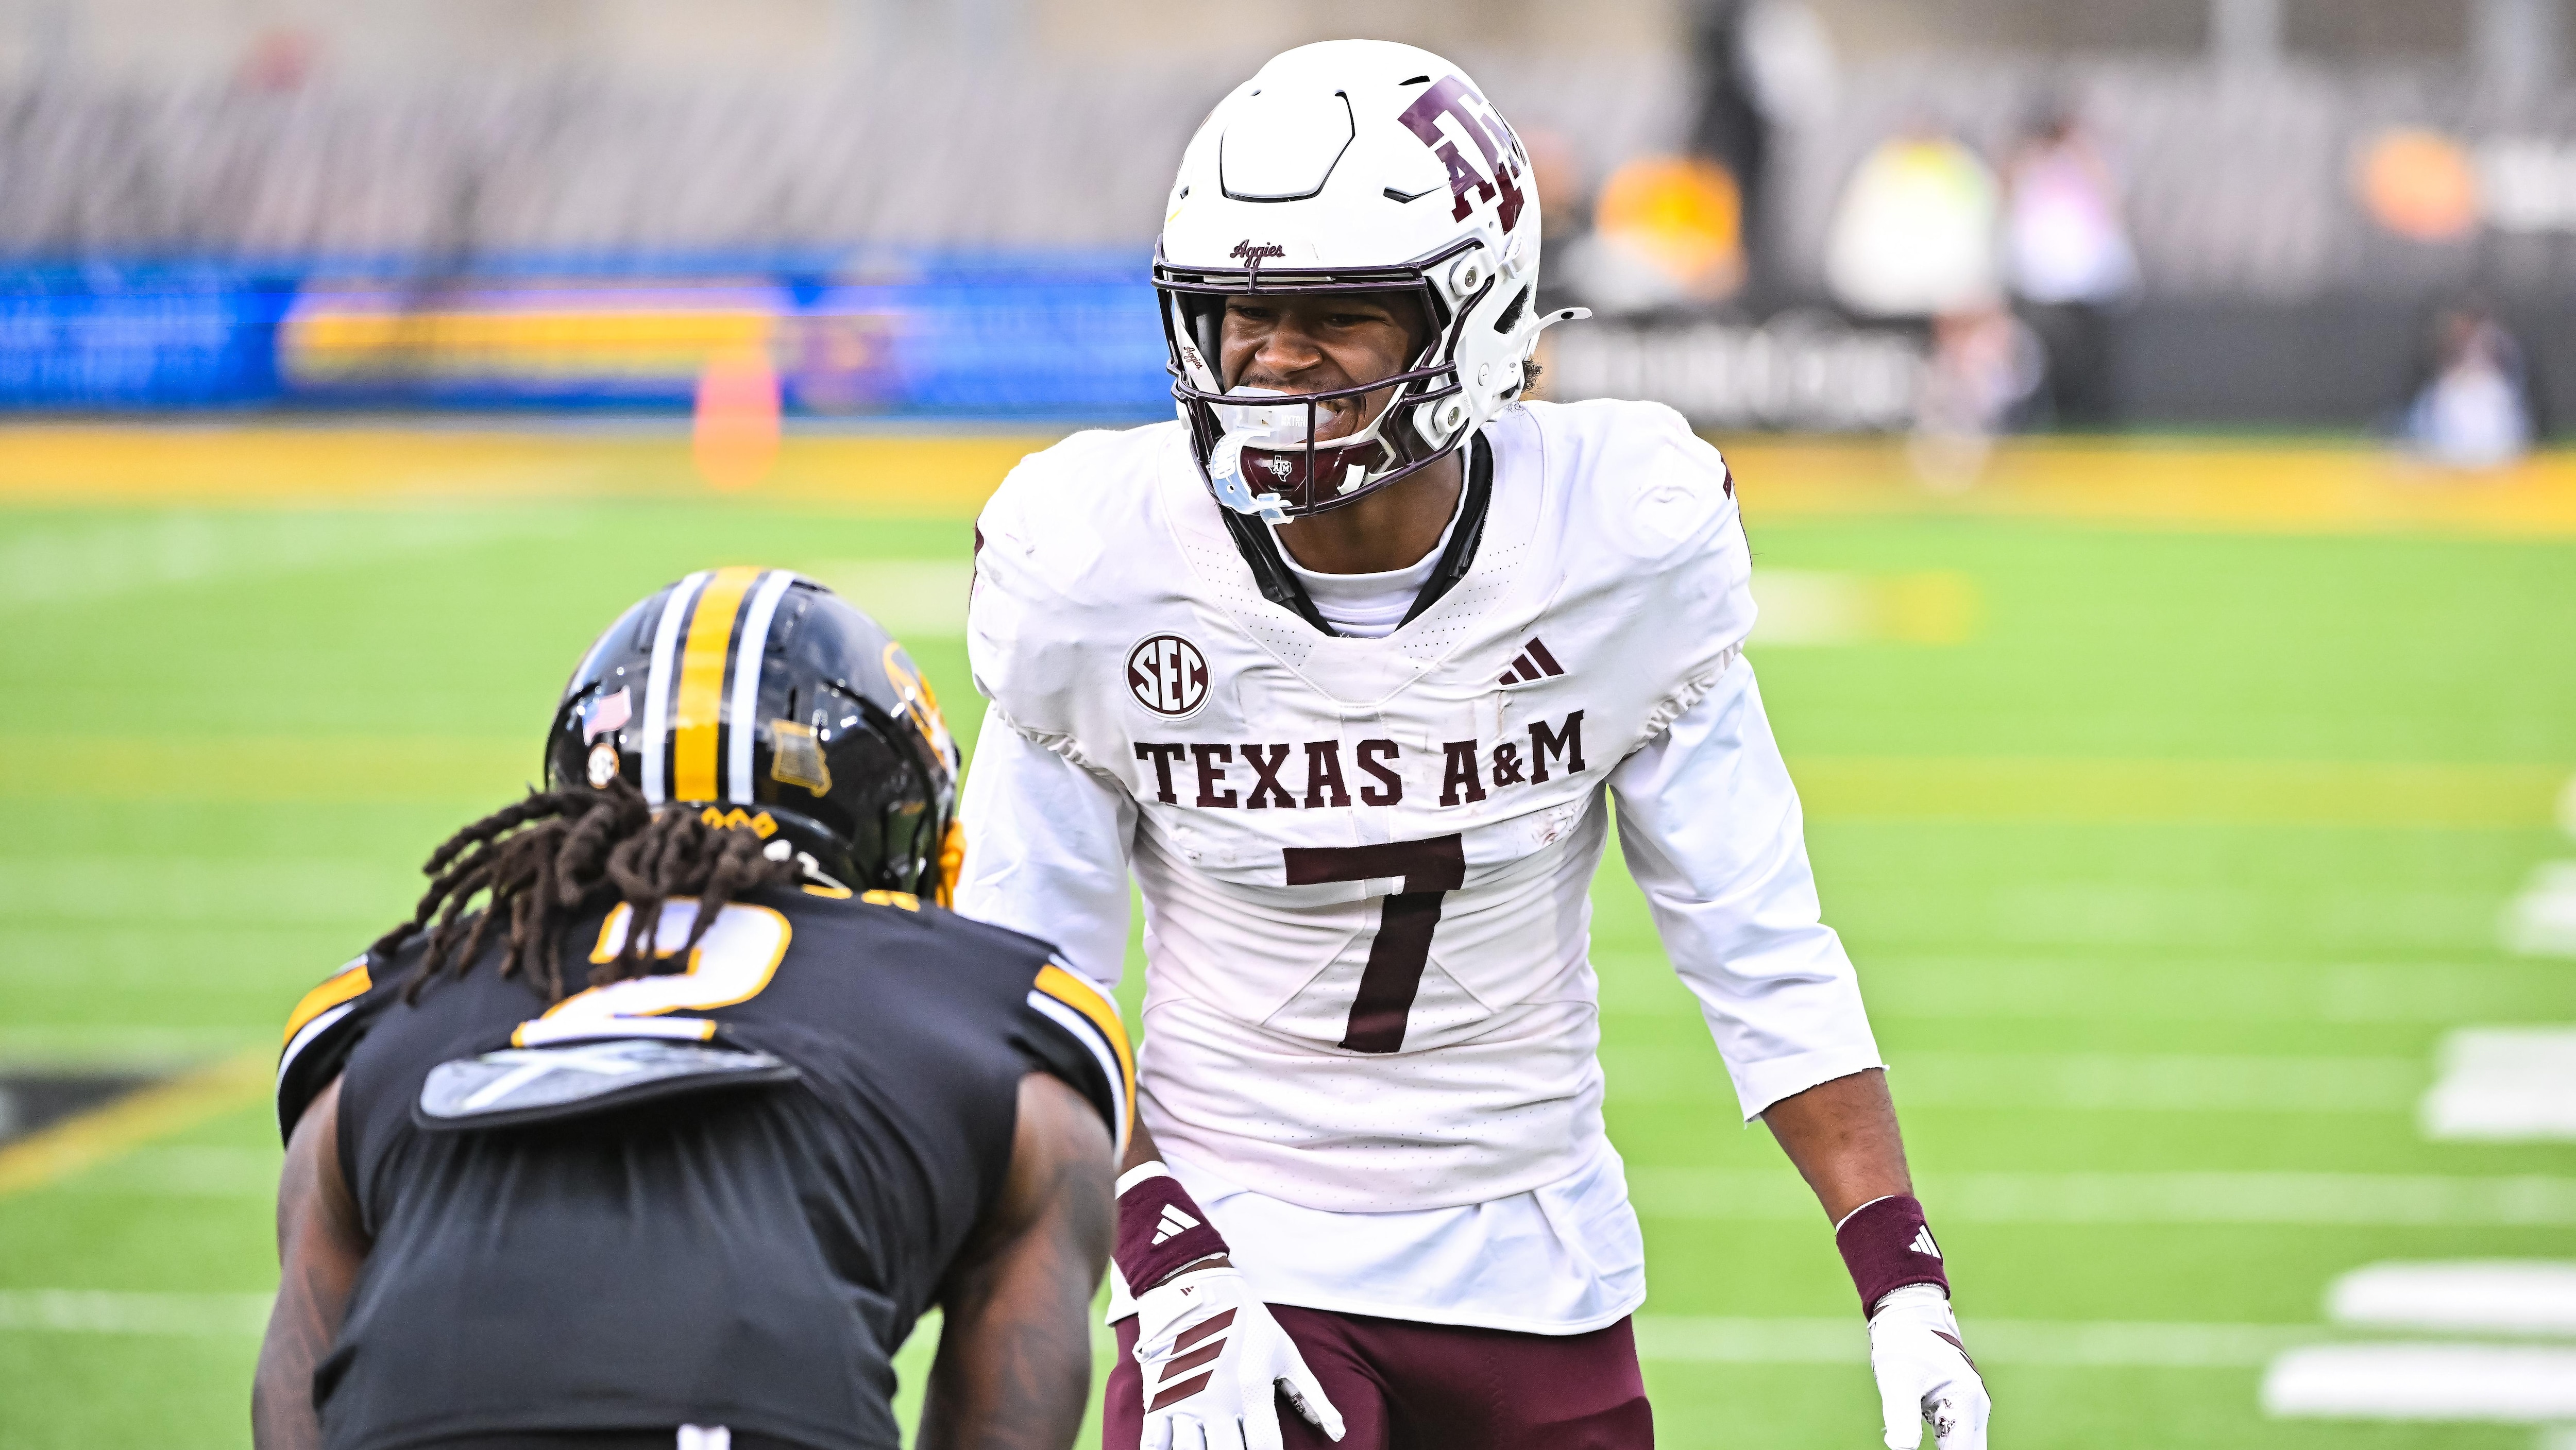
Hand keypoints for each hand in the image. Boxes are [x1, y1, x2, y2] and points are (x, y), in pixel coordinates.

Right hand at [1131, 1263, 1343, 1449]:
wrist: (1191, 1286)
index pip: (1266, 1448)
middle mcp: (1218, 1403)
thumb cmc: (1246, 1321)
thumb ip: (1311, 1396)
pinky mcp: (1157, 1399)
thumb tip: (1338, 1432)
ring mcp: (1184, 1403)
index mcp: (1252, 1391)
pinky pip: (1155, 1444)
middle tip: (1238, 1448)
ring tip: (1211, 1447)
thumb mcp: (1285, 1354)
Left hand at [1868, 1285, 1988, 1449]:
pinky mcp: (1959, 1407)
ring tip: (1917, 1448)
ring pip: (1966, 1447)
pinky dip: (1949, 1449)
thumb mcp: (1895, 1379)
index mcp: (1964, 1402)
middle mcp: (1975, 1407)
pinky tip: (1927, 1446)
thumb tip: (1899, 1449)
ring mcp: (1970, 1407)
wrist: (1909, 1313)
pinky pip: (1958, 1440)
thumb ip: (1900, 1415)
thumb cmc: (1901, 1342)